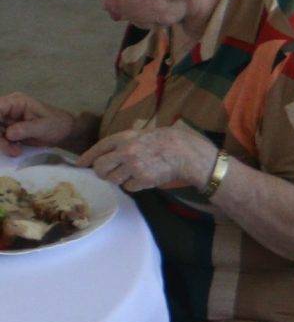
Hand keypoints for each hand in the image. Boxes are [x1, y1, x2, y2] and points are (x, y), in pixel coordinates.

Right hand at [0, 93, 81, 149]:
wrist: (66, 132)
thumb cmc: (58, 124)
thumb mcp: (44, 127)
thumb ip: (26, 129)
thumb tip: (8, 134)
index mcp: (16, 102)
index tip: (1, 134)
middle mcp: (8, 109)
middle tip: (10, 149)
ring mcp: (7, 119)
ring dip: (3, 144)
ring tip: (16, 152)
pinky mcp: (9, 129)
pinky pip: (1, 137)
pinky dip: (6, 146)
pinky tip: (17, 150)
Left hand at [79, 122, 219, 192]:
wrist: (185, 152)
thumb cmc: (165, 141)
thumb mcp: (141, 134)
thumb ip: (124, 142)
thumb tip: (107, 155)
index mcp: (123, 138)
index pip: (98, 148)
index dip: (87, 158)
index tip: (79, 165)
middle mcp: (125, 152)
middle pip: (101, 167)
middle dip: (102, 172)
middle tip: (108, 173)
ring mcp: (133, 167)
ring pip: (113, 179)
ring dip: (119, 179)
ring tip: (131, 174)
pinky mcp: (143, 179)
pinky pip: (129, 187)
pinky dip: (134, 185)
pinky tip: (143, 179)